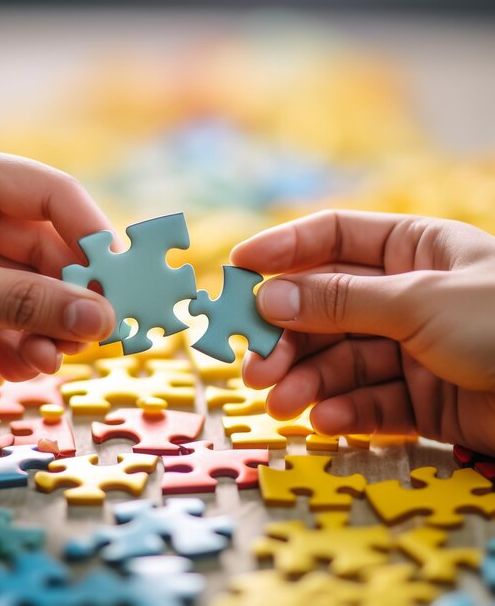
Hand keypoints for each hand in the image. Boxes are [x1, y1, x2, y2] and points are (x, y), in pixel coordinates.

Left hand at [0, 134, 115, 392]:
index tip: (118, 287)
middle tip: (69, 352)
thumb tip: (101, 318)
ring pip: (6, 298)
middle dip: (52, 308)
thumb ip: (23, 301)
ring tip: (15, 372)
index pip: (54, 197)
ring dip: (13, 339)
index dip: (93, 239)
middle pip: (35, 258)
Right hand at [231, 209, 494, 454]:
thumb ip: (341, 301)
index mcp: (410, 249)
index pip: (330, 238)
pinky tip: (326, 419)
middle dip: (287, 336)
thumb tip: (268, 298)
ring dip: (306, 380)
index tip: (236, 269)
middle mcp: (404, 296)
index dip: (281, 250)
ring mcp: (410, 348)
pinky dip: (345, 411)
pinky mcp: (421, 400)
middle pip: (324, 308)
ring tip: (280, 403)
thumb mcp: (419, 301)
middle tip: (253, 365)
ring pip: (340, 360)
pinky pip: (370, 402)